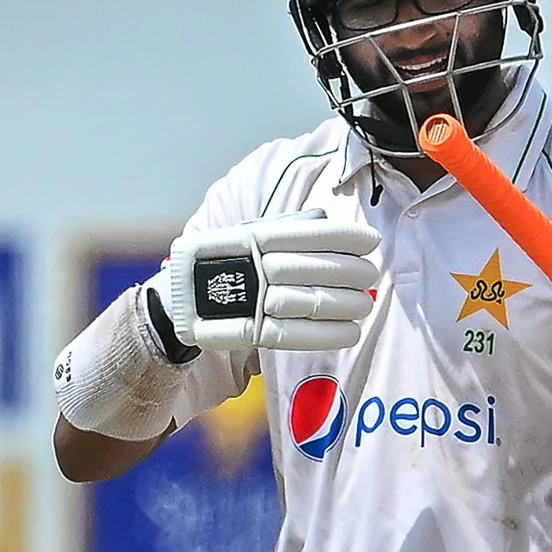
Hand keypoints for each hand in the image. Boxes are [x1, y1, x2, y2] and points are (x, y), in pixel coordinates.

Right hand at [165, 209, 380, 351]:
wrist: (178, 300)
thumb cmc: (225, 262)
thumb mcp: (248, 234)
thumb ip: (286, 225)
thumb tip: (322, 217)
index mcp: (255, 237)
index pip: (308, 234)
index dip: (343, 237)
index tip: (371, 240)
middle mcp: (254, 266)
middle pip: (315, 269)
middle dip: (352, 272)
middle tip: (372, 275)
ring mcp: (251, 299)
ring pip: (310, 301)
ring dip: (346, 304)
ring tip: (367, 304)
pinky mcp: (249, 331)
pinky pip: (294, 334)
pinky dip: (328, 334)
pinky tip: (352, 332)